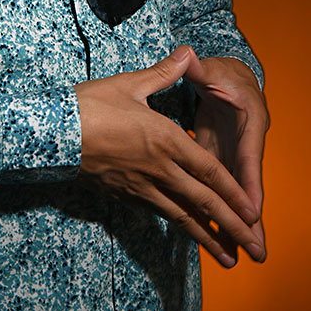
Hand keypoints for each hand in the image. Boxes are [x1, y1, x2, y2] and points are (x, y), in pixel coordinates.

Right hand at [75, 45, 265, 268]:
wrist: (53, 133)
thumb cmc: (90, 104)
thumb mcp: (130, 84)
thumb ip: (164, 72)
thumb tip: (187, 51)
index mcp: (165, 139)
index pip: (210, 171)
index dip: (235, 193)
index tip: (255, 211)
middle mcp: (159, 168)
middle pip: (204, 202)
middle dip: (234, 227)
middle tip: (257, 250)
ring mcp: (141, 185)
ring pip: (183, 217)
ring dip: (210, 238)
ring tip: (230, 259)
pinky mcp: (125, 193)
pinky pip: (160, 214)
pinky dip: (180, 227)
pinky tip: (188, 233)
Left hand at [183, 49, 268, 264]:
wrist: (228, 77)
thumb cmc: (221, 73)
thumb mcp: (211, 69)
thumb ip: (199, 68)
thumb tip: (188, 56)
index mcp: (248, 122)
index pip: (248, 156)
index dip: (250, 184)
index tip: (252, 211)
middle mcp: (244, 144)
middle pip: (247, 185)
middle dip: (251, 219)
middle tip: (257, 252)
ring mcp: (232, 154)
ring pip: (233, 192)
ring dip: (235, 222)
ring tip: (239, 255)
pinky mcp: (218, 159)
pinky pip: (219, 188)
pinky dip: (218, 209)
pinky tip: (216, 233)